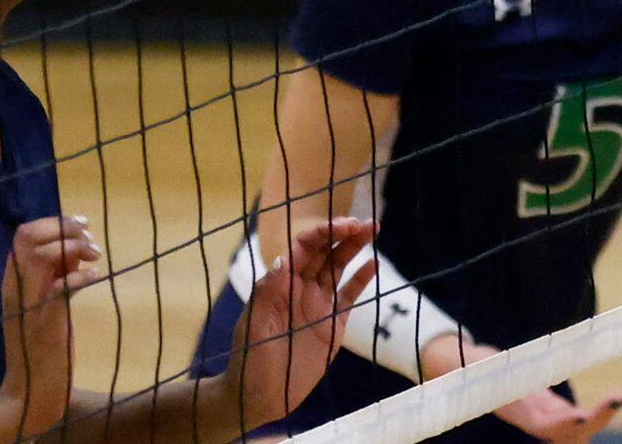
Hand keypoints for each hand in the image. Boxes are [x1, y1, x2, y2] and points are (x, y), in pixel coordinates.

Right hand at [0, 216, 99, 437]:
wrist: (33, 389)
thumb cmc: (42, 342)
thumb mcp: (46, 300)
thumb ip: (56, 272)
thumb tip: (77, 244)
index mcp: (12, 282)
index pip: (23, 233)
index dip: (55, 222)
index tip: (82, 225)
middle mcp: (15, 288)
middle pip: (29, 237)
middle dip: (64, 229)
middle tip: (90, 241)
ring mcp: (29, 304)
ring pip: (40, 255)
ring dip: (74, 247)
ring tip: (95, 257)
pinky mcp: (46, 321)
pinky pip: (61, 286)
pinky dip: (82, 276)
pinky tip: (96, 277)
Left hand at [226, 217, 377, 428]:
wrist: (258, 398)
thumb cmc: (248, 361)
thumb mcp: (254, 326)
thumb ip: (267, 293)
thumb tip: (282, 259)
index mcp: (281, 284)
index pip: (304, 248)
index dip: (324, 233)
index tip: (344, 225)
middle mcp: (301, 289)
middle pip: (325, 252)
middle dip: (344, 234)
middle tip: (365, 224)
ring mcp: (317, 305)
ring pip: (338, 268)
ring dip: (355, 248)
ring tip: (373, 229)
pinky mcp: (332, 325)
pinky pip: (348, 296)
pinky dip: (361, 279)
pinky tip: (373, 264)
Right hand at [435, 336, 621, 440]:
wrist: (468, 376)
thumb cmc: (467, 367)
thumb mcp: (471, 363)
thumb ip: (469, 362)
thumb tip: (448, 355)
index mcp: (515, 409)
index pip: (542, 423)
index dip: (561, 422)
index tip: (579, 415)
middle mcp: (532, 418)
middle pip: (567, 432)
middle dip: (594, 420)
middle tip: (618, 397)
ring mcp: (544, 416)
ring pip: (575, 430)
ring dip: (599, 417)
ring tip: (619, 397)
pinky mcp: (551, 409)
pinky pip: (576, 419)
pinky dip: (597, 412)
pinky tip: (615, 400)